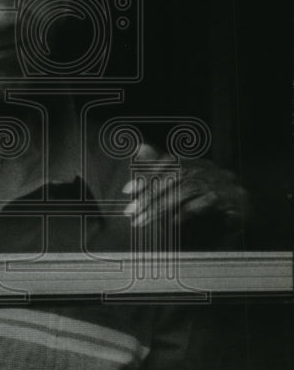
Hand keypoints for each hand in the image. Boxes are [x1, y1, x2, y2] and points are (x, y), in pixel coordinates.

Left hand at [122, 143, 248, 233]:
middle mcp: (209, 169)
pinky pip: (205, 203)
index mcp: (197, 164)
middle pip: (174, 176)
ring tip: (144, 220)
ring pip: (185, 189)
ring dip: (161, 206)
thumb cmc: (208, 200)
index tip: (127, 190)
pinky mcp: (232, 200)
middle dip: (150, 195)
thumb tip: (140, 147)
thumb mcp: (182, 185)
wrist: (244, 215)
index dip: (146, 174)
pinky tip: (172, 222)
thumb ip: (161, 169)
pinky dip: (186, 211)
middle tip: (131, 211)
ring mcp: (222, 183)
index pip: (168, 163)